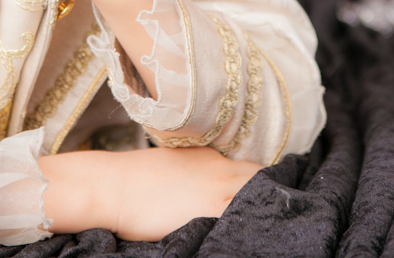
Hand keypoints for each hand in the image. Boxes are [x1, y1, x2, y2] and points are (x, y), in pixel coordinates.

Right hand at [39, 147, 260, 240]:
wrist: (112, 186)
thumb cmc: (134, 178)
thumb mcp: (172, 163)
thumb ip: (197, 171)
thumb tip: (204, 187)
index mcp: (210, 157)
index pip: (250, 169)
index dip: (261, 181)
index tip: (269, 192)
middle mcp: (219, 170)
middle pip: (261, 178)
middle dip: (273, 190)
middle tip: (281, 209)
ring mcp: (218, 192)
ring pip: (258, 195)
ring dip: (265, 206)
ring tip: (276, 222)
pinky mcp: (211, 213)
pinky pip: (243, 217)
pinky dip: (251, 221)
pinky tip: (256, 235)